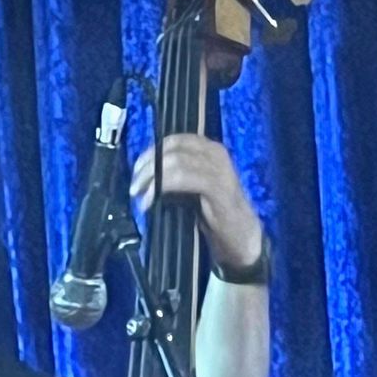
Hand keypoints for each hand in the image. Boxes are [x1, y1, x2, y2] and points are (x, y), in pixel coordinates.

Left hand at [129, 132, 262, 276]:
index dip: (151, 153)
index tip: (136, 172)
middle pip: (172, 150)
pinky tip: (150, 201)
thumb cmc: (215, 213)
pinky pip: (182, 178)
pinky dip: (161, 188)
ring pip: (175, 162)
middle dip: (147, 167)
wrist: (241, 235)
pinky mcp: (217, 187)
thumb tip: (148, 172)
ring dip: (151, 178)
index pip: (174, 140)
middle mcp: (215, 153)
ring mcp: (218, 169)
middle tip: (135, 186)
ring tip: (140, 195)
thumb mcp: (195, 187)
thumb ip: (179, 174)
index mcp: (209, 149)